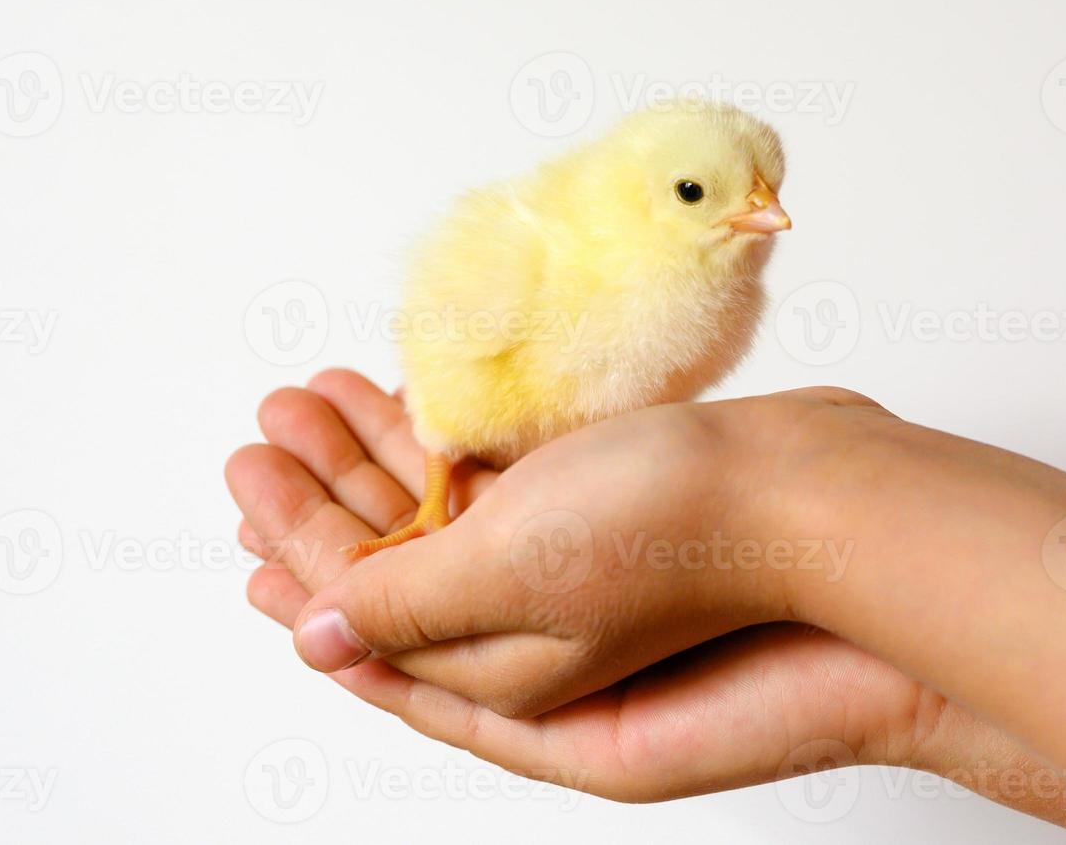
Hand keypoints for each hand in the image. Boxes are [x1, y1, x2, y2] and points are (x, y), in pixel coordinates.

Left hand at [226, 372, 953, 800]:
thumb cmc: (682, 538)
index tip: (245, 485)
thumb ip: (403, 605)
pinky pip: (496, 481)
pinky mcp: (598, 509)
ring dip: (373, 455)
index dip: (293, 548)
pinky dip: (444, 443)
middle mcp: (526, 626)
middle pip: (392, 563)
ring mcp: (564, 565)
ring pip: (440, 515)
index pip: (362, 613)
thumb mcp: (515, 579)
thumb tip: (316, 636)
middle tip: (267, 427)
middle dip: (321, 493)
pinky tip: (406, 407)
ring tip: (312, 399)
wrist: (820, 492)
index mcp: (498, 666)